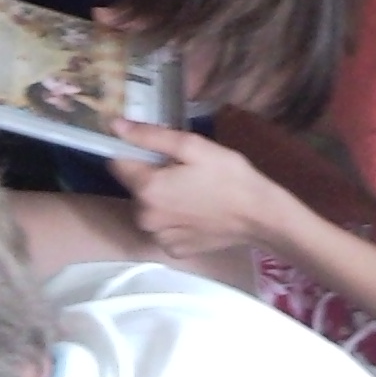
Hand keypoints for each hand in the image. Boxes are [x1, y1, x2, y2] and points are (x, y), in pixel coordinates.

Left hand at [108, 121, 287, 257]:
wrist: (260, 216)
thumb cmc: (228, 175)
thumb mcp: (193, 146)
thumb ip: (150, 136)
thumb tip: (115, 125)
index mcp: (146, 189)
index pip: (116, 162)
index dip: (133, 151)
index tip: (155, 149)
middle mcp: (145, 217)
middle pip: (134, 187)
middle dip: (151, 175)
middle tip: (183, 169)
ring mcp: (159, 237)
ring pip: (148, 208)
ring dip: (161, 198)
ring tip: (192, 190)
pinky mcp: (173, 250)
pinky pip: (163, 228)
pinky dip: (173, 219)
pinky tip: (195, 211)